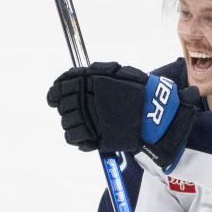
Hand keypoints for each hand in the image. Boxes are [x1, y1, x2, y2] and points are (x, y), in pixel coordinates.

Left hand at [47, 62, 201, 166]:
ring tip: (91, 124)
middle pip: (63, 107)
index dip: (57, 94)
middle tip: (85, 111)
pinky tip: (92, 135)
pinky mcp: (92, 137)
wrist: (154, 112)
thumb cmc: (138, 91)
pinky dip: (80, 138)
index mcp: (85, 82)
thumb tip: (69, 77)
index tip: (59, 98)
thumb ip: (90, 74)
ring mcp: (86, 120)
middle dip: (70, 109)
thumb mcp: (114, 73)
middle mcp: (82, 100)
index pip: (57, 89)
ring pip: (67, 123)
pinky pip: (73, 138)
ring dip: (75, 124)